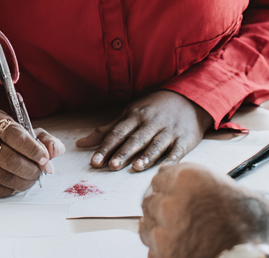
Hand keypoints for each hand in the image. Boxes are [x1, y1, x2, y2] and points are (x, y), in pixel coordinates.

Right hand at [0, 106, 63, 195]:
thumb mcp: (11, 122)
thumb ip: (38, 136)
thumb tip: (56, 150)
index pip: (13, 134)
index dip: (32, 148)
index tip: (45, 158)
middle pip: (7, 158)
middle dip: (30, 169)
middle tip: (41, 171)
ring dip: (21, 181)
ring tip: (31, 179)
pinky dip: (7, 189)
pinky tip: (15, 184)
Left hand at [76, 89, 210, 171]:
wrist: (189, 99)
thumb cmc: (153, 109)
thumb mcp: (130, 114)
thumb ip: (106, 130)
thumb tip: (80, 144)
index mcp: (136, 116)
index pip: (118, 133)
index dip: (106, 147)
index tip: (95, 162)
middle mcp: (151, 123)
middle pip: (135, 139)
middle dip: (124, 152)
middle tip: (112, 166)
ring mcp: (169, 131)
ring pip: (156, 144)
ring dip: (146, 156)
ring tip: (136, 167)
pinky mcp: (185, 139)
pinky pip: (178, 150)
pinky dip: (172, 159)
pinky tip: (166, 168)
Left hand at [140, 162, 268, 257]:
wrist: (257, 241)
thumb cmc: (241, 214)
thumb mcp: (211, 181)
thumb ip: (181, 181)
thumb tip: (157, 187)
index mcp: (183, 179)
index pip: (157, 180)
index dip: (167, 190)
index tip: (174, 198)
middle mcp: (171, 203)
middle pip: (149, 203)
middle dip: (163, 210)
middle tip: (183, 218)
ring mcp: (166, 232)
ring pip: (146, 226)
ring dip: (160, 230)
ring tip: (186, 234)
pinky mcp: (165, 256)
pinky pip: (152, 249)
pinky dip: (164, 250)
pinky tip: (186, 246)